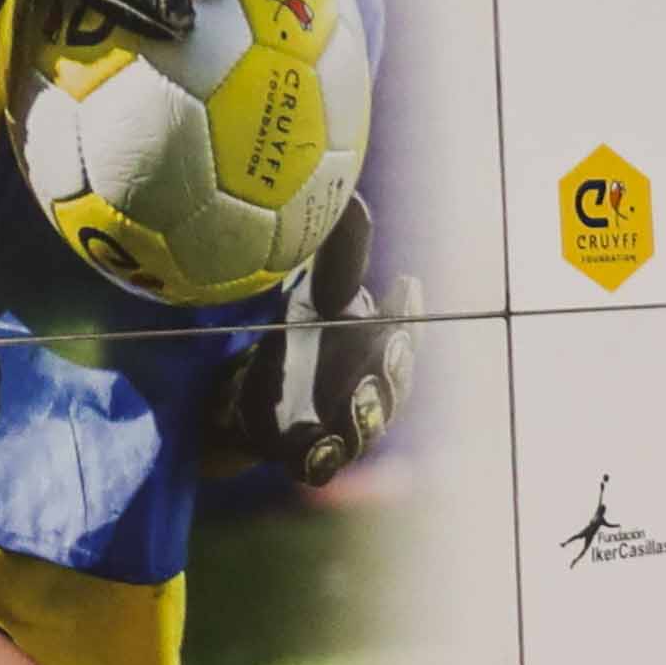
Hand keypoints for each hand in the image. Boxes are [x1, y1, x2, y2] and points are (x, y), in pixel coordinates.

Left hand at [215, 197, 412, 482]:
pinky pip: (324, 464)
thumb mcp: (316, 298)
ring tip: (357, 396)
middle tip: (391, 341)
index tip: (405, 285)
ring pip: (367, 425)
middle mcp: (375, 391)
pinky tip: (314, 447)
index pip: (403, 329)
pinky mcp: (312, 456)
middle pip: (394, 381)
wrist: (258, 401)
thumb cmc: (301, 343)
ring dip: (368, 412)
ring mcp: (347, 429)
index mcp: (381, 349)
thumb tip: (353, 199)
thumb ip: (340, 257)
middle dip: (396, 364)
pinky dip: (322, 460)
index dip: (407, 311)